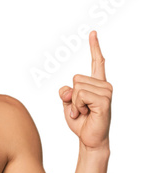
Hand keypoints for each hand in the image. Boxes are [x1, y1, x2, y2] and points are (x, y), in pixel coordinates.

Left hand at [58, 31, 111, 150]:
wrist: (89, 139)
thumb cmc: (81, 122)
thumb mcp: (68, 104)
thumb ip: (65, 92)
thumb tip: (68, 89)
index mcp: (96, 84)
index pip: (96, 62)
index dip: (94, 47)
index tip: (92, 32)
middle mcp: (104, 85)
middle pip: (75, 79)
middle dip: (71, 96)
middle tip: (79, 109)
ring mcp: (106, 92)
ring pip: (76, 87)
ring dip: (74, 103)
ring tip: (83, 112)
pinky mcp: (104, 100)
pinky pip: (79, 95)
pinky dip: (77, 106)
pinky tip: (86, 114)